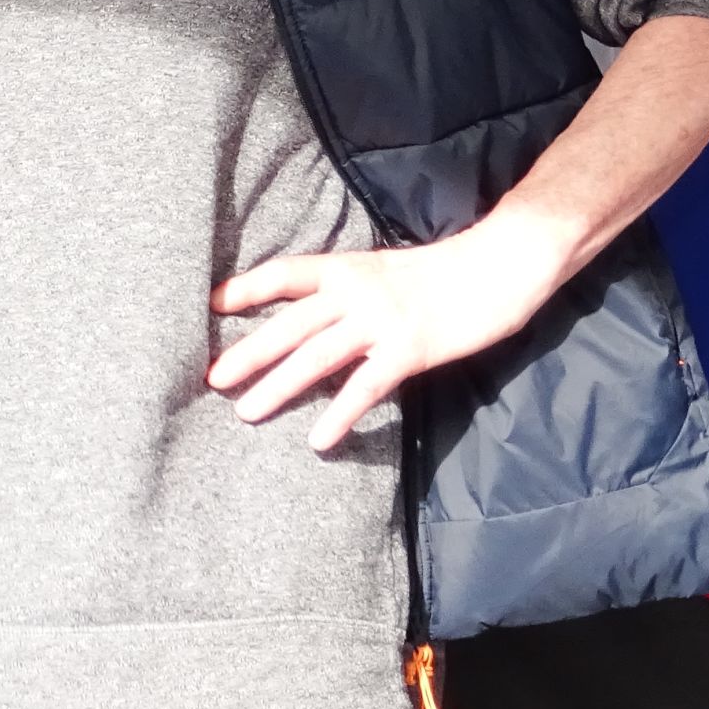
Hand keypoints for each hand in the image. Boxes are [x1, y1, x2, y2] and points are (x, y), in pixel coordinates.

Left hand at [208, 220, 568, 449]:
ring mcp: (381, 320)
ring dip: (278, 385)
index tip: (208, 304)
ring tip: (247, 411)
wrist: (499, 267)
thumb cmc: (443, 272)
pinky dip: (339, 415)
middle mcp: (355, 290)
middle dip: (248, 350)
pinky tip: (318, 441)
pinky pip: (365, 387)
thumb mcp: (385, 271)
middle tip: (212, 378)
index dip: (245, 288)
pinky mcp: (409, 349)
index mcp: (346, 266)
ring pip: (316, 356)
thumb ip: (350, 291)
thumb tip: (316, 316)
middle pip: (289, 323)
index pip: (283, 273)